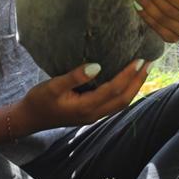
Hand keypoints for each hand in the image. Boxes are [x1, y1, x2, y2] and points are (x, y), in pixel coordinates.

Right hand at [17, 59, 151, 132]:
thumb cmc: (39, 100)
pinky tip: (126, 82)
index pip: (114, 90)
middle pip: (123, 99)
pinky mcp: (91, 113)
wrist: (30, 118)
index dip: (128, 75)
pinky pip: (114, 104)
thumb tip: (97, 66)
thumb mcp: (53, 85)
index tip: (139, 60)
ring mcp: (93, 115)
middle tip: (149, 63)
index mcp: (86, 107)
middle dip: (137, 81)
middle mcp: (93, 114)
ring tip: (142, 71)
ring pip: (120, 104)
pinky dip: (124, 92)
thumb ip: (74, 76)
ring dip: (134, 87)